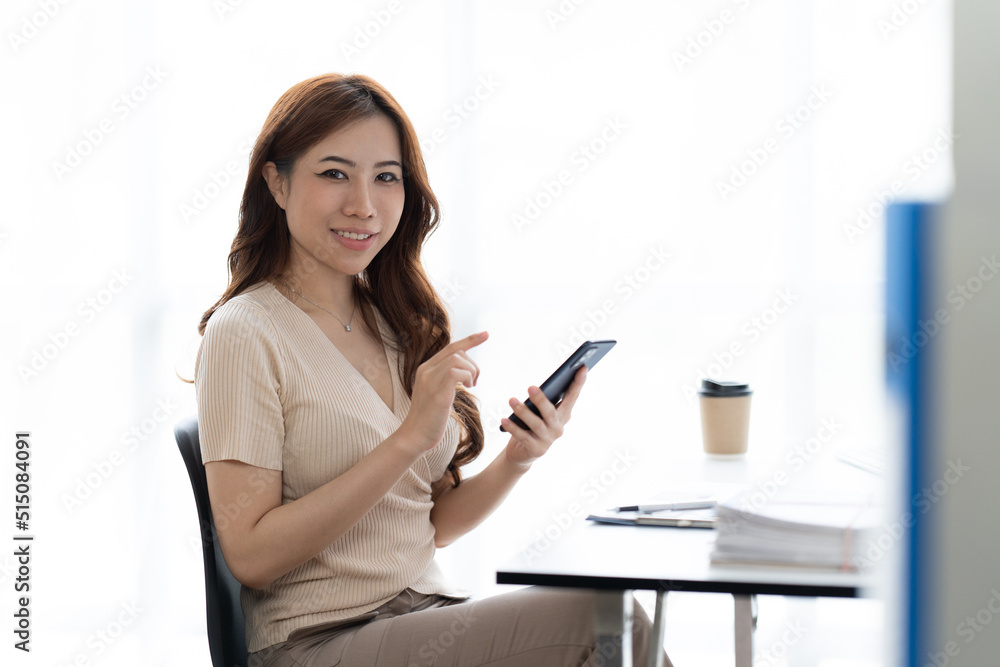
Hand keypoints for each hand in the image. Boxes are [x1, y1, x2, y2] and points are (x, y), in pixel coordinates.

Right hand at [400, 331, 488, 452]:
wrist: (414, 437)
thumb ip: (445, 380)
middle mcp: (426, 371)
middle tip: (474, 383)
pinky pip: (457, 373)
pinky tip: (468, 388)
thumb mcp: (436, 393)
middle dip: (473, 364)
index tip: (486, 334)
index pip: (450, 347)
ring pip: (458, 359)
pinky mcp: (438, 392)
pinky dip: (468, 378)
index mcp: (425, 369)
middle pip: (457, 352)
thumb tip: (463, 374)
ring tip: (471, 386)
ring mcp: (430, 380)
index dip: (470, 340)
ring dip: (471, 371)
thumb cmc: (429, 419)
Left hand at [501, 366, 586, 469]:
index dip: (578, 383)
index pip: (572, 397)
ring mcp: (548, 440)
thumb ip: (541, 401)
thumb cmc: (531, 426)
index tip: (582, 367)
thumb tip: (535, 388)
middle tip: (530, 387)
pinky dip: (513, 428)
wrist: (522, 453)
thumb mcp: (538, 412)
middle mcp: (558, 427)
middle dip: (541, 399)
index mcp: (563, 415)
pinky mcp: (536, 449)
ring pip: (537, 424)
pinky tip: (504, 419)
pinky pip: (523, 437)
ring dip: (523, 412)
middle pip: (551, 412)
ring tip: (511, 400)